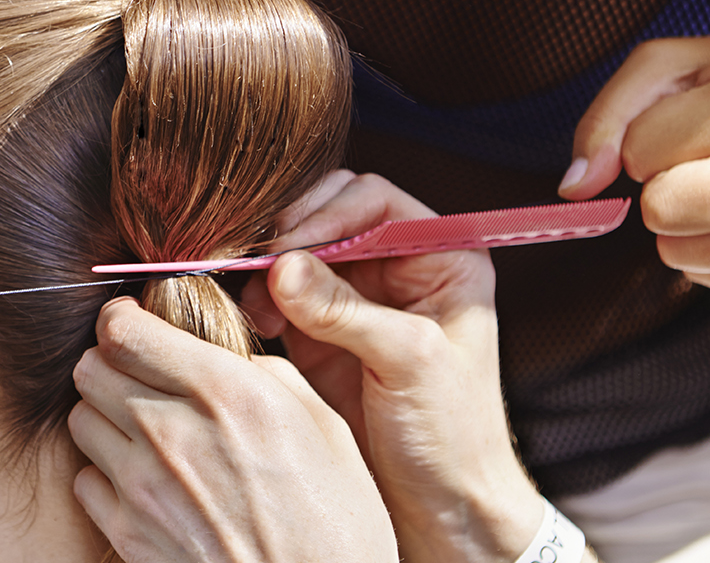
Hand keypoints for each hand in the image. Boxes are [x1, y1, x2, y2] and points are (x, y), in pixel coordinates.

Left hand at [68, 298, 397, 562]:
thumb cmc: (336, 527)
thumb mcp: (325, 429)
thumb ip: (265, 376)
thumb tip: (226, 354)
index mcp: (229, 394)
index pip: (125, 330)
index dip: (123, 319)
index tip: (135, 323)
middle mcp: (175, 433)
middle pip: (91, 368)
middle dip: (112, 362)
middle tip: (140, 374)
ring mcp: (144, 487)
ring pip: (80, 419)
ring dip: (105, 416)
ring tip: (144, 429)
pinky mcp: (128, 535)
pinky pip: (85, 480)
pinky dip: (106, 474)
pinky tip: (144, 481)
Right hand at [246, 171, 545, 562]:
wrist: (440, 509)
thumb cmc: (454, 437)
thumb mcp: (411, 363)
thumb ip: (348, 311)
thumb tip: (283, 267)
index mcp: (442, 258)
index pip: (375, 201)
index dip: (328, 215)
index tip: (290, 246)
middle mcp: (398, 270)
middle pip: (330, 216)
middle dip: (291, 236)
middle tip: (259, 265)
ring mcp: (357, 301)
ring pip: (298, 252)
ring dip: (268, 268)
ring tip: (254, 300)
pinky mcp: (321, 334)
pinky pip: (279, 294)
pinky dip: (258, 299)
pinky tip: (255, 322)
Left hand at [561, 34, 709, 293]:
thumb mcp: (662, 68)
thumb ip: (606, 119)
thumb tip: (577, 187)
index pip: (637, 156)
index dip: (643, 142)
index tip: (682, 125)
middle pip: (660, 213)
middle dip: (659, 189)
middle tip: (697, 162)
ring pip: (684, 255)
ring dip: (683, 227)